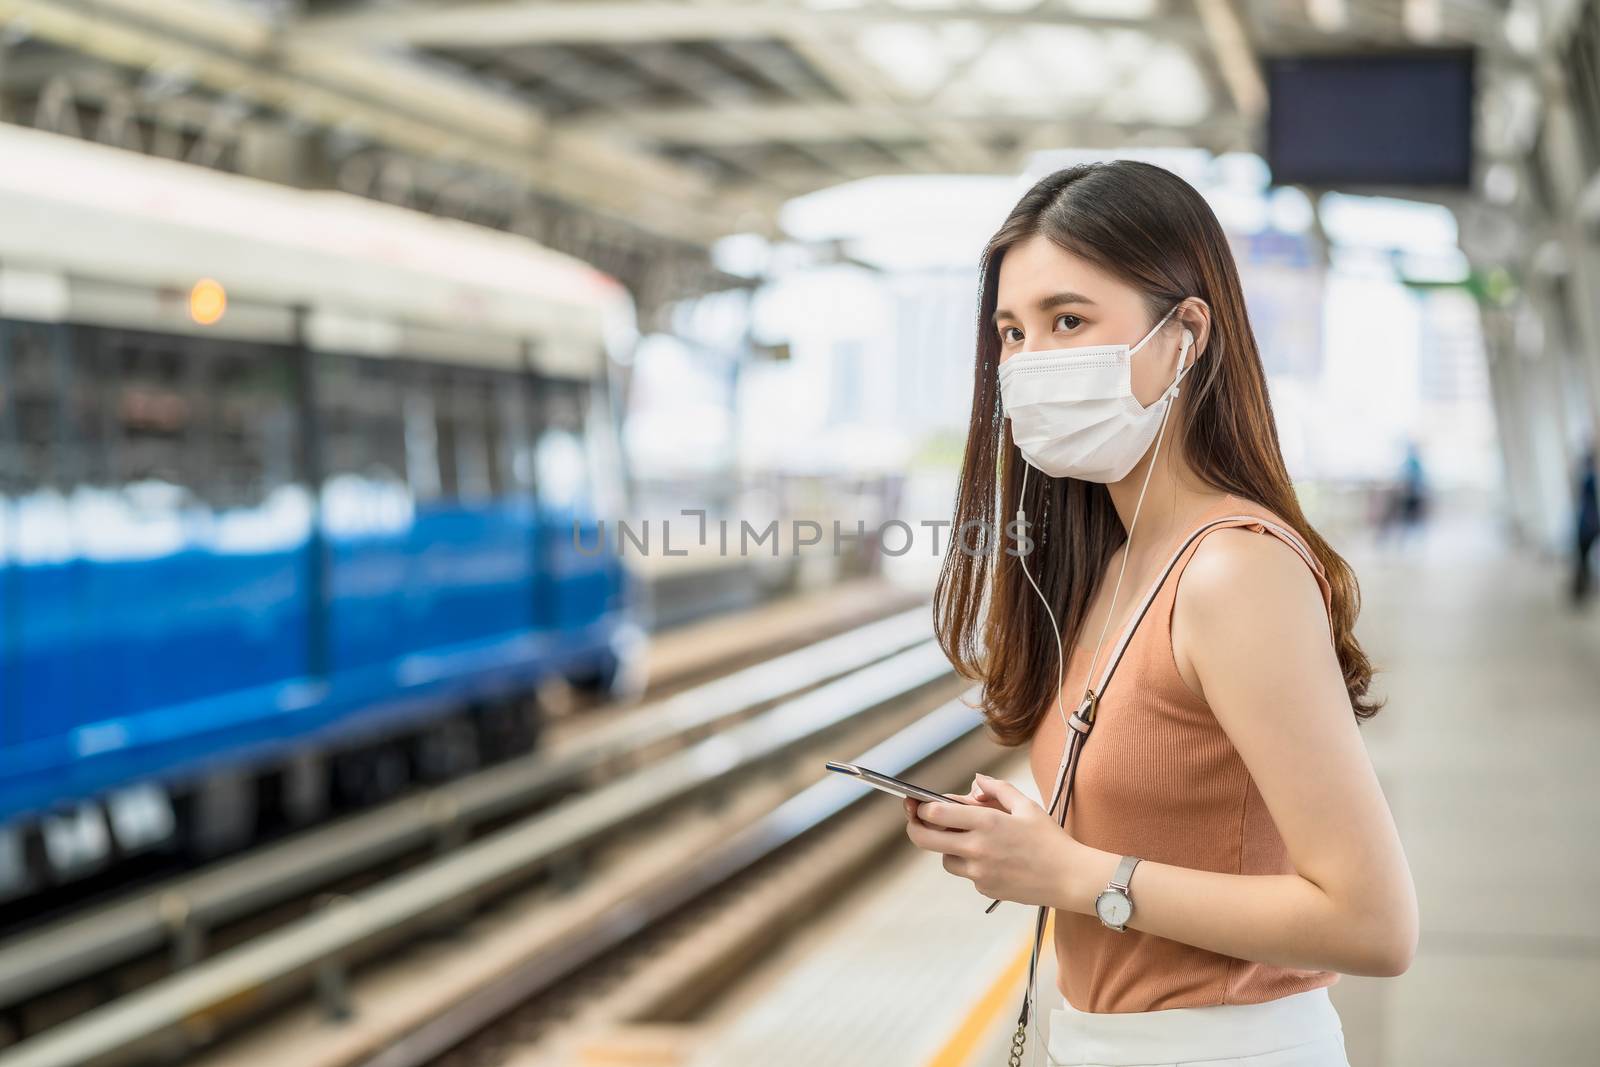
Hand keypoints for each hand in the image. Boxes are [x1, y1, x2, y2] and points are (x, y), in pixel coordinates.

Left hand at [903, 773, 1086, 907]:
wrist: (1070, 878)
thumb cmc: (1050, 840)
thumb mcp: (1026, 806)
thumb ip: (997, 789)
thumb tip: (976, 782)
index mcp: (987, 822)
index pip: (936, 813)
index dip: (921, 807)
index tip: (919, 803)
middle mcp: (977, 848)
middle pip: (925, 838)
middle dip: (915, 827)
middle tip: (916, 820)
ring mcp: (979, 871)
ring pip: (945, 858)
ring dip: (949, 847)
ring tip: (972, 839)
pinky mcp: (984, 888)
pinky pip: (966, 873)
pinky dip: (971, 863)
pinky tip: (994, 858)